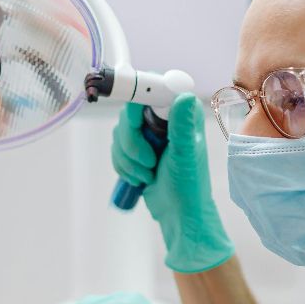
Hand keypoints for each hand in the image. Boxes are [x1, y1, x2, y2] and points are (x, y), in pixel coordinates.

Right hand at [112, 95, 233, 273]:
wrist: (178, 213)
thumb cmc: (189, 186)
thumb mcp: (185, 155)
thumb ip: (182, 126)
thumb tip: (183, 96)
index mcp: (180, 113)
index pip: (152, 90)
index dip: (138, 102)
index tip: (137, 122)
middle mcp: (164, 118)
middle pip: (129, 114)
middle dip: (132, 143)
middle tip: (149, 162)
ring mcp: (149, 133)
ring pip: (119, 133)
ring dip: (128, 158)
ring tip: (148, 174)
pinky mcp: (136, 148)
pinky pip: (115, 148)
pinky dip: (123, 165)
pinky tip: (140, 178)